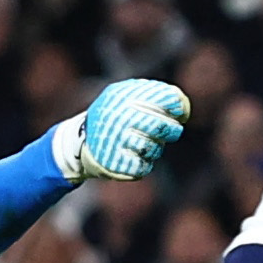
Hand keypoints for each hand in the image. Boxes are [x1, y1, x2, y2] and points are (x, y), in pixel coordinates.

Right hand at [55, 79, 189, 180]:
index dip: (175, 105)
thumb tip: (182, 104)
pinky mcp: (115, 163)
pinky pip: (143, 167)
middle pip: (160, 126)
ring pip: (153, 149)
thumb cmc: (114, 116)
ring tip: (146, 143)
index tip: (180, 111)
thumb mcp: (126, 96)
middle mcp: (119, 119)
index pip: (162, 98)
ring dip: (155, 148)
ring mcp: (116, 142)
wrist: (81, 140)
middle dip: (172, 130)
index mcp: (122, 97)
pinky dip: (144, 163)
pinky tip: (137, 157)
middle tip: (174, 130)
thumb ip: (154, 95)